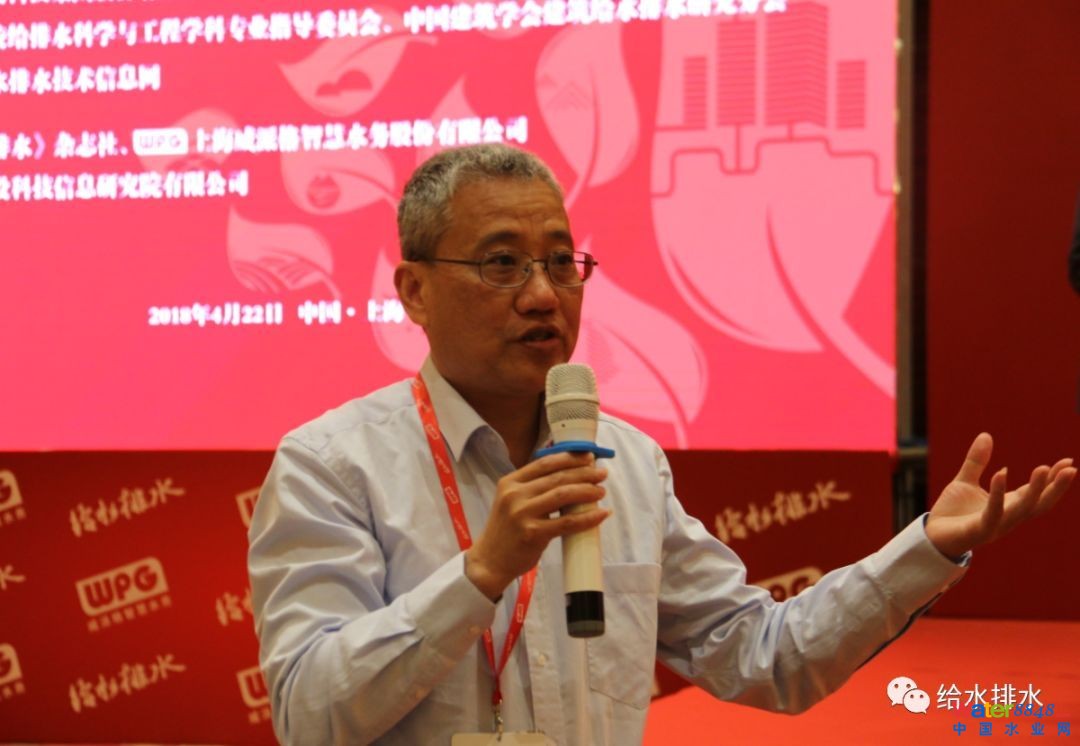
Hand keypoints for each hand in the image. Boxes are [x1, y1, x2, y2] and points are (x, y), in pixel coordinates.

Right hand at [465, 452, 608, 600]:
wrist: (489, 561)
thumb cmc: (506, 531)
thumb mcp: (512, 501)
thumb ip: (533, 488)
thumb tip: (569, 477)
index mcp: (510, 482)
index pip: (544, 463)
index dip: (570, 458)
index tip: (589, 457)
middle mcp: (515, 494)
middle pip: (557, 477)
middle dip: (584, 473)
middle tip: (602, 474)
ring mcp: (522, 513)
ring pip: (563, 495)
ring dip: (587, 491)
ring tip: (601, 492)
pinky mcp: (532, 533)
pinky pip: (567, 523)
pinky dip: (588, 518)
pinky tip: (601, 514)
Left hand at [926, 432, 1074, 558]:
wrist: (931, 535)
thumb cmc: (951, 513)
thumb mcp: (965, 481)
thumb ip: (977, 461)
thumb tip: (986, 435)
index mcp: (1007, 506)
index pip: (1035, 493)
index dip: (1052, 480)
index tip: (1068, 462)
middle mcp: (1007, 517)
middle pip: (1038, 504)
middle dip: (1055, 487)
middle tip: (1071, 468)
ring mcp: (995, 526)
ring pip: (1022, 509)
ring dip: (1035, 490)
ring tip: (1044, 468)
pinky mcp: (979, 530)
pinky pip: (993, 512)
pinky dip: (998, 493)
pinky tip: (1002, 472)